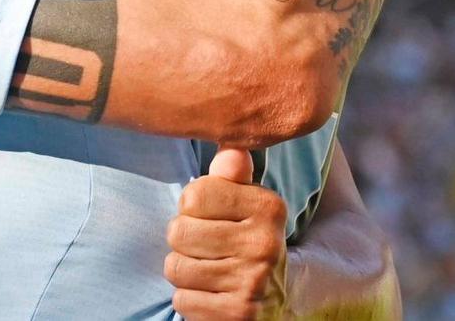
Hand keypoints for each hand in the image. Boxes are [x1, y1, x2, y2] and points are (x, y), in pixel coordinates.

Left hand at [166, 148, 291, 320]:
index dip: (191, 207)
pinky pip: (182, 300)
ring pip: (176, 268)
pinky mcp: (239, 315)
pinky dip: (189, 299)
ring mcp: (253, 282)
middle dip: (183, 241)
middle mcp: (265, 244)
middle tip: (206, 248)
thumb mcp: (245, 201)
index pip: (193, 195)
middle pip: (178, 232)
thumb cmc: (246, 238)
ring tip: (208, 270)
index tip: (210, 217)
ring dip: (184, 271)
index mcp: (268, 207)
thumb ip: (231, 174)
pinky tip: (211, 295)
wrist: (277, 298)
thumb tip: (230, 150)